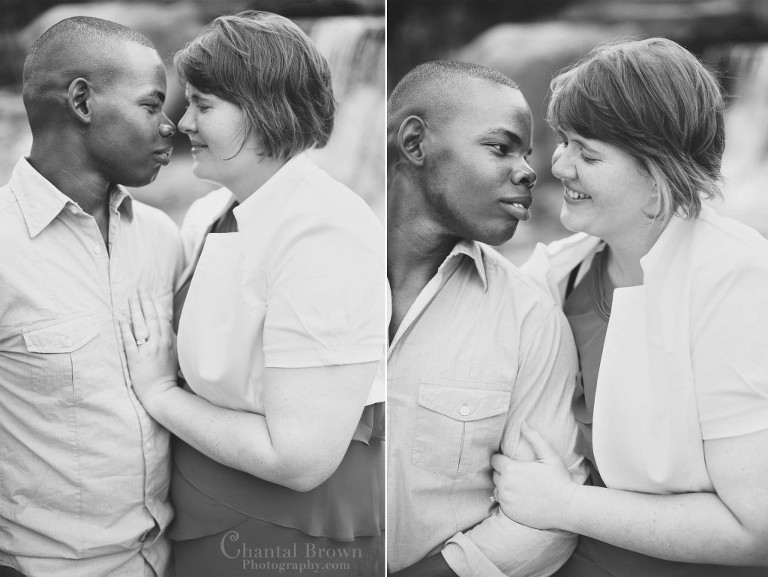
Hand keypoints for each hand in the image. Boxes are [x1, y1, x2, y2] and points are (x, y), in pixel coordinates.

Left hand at [118, 287, 177, 412]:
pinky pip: (130, 341)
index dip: (156, 304)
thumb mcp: (176, 355)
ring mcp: (148, 351)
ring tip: (130, 298)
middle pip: (152, 318)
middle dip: (146, 301)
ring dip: (136, 310)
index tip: (151, 293)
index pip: (162, 318)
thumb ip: (172, 339)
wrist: (162, 393)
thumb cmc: (169, 376)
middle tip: (140, 288)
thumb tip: (168, 325)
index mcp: (169, 342)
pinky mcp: (136, 359)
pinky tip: (121, 319)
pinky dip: (126, 329)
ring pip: (142, 326)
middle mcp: (160, 343)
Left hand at [491, 421, 577, 529]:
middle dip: (503, 472)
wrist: (568, 508)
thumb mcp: (549, 455)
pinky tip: (521, 498)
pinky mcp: (509, 513)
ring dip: (504, 486)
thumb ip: (534, 438)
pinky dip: (508, 500)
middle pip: (495, 474)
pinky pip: (502, 502)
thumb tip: (523, 422)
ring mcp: (506, 501)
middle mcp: (505, 485)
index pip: (495, 460)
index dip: (502, 459)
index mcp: (511, 469)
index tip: (512, 462)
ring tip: (520, 486)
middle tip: (518, 474)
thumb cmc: (559, 480)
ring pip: (497, 488)